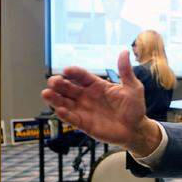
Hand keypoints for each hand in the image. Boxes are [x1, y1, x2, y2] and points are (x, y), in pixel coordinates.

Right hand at [42, 51, 156, 154]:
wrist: (136, 129)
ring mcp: (84, 110)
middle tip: (53, 81)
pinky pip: (72, 119)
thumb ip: (126, 71)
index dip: (74, 73)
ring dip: (55, 98)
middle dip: (59, 84)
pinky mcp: (84, 124)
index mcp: (97, 85)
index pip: (82, 76)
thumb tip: (124, 52)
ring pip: (65, 102)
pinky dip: (65, 115)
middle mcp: (87, 96)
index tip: (67, 70)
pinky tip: (59, 110)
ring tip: (46, 93)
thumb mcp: (133, 88)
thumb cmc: (134, 108)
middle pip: (69, 88)